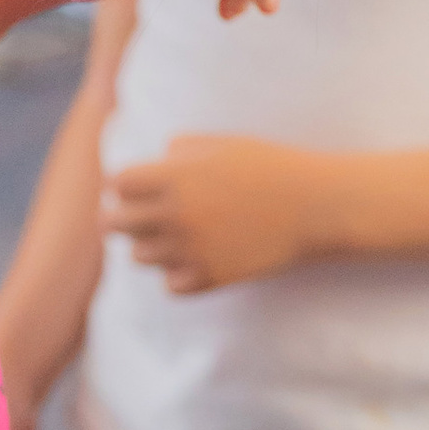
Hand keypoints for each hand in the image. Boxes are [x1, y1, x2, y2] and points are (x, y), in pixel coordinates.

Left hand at [103, 133, 323, 291]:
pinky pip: (170, 285)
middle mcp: (176, 214)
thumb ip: (184, 147)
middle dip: (121, 217)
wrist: (315, 206)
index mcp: (175, 176)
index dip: (124, 184)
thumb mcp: (225, 144)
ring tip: (174, 236)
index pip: (117, 184)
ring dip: (150, 246)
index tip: (137, 186)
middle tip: (138, 215)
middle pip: (113, 224)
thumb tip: (159, 157)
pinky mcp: (211, 277)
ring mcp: (191, 249)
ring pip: (139, 256)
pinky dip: (177, 274)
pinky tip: (195, 259)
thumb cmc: (272, 167)